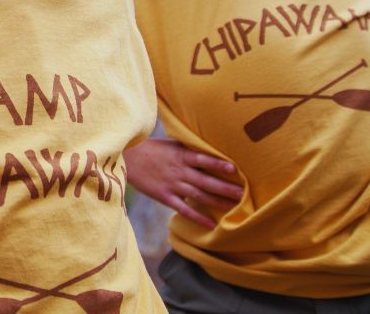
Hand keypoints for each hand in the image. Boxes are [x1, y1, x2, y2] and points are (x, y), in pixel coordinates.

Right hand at [124, 138, 241, 228]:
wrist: (125, 158)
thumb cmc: (149, 148)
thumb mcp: (170, 144)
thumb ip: (188, 148)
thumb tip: (208, 149)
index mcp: (181, 156)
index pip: (203, 159)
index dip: (219, 164)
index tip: (235, 170)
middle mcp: (179, 171)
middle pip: (206, 181)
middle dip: (226, 188)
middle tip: (244, 194)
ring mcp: (172, 185)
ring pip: (199, 196)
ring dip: (218, 202)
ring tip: (235, 207)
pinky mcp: (164, 196)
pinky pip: (184, 209)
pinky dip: (197, 218)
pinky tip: (211, 224)